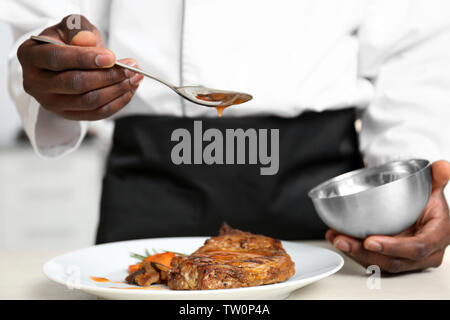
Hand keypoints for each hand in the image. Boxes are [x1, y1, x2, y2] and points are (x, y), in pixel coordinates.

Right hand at [17, 14, 142, 120]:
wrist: (61, 62)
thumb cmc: (65, 41)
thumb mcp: (69, 27)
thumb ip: (79, 31)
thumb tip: (89, 42)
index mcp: (31, 56)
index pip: (58, 59)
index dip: (86, 59)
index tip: (112, 57)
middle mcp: (36, 83)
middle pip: (77, 83)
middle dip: (109, 76)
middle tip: (130, 68)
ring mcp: (51, 103)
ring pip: (90, 101)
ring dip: (117, 90)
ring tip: (134, 77)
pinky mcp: (68, 115)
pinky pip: (97, 114)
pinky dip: (117, 103)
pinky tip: (129, 90)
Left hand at [326, 160, 449, 272]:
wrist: (423, 212)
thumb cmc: (428, 203)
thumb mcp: (434, 188)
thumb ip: (438, 177)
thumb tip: (442, 167)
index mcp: (437, 238)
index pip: (416, 248)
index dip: (393, 247)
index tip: (370, 241)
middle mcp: (423, 255)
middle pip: (393, 261)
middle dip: (365, 253)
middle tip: (344, 240)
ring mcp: (406, 261)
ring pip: (379, 264)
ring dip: (354, 253)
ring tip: (337, 239)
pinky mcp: (391, 261)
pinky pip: (371, 261)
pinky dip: (353, 251)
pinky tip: (338, 239)